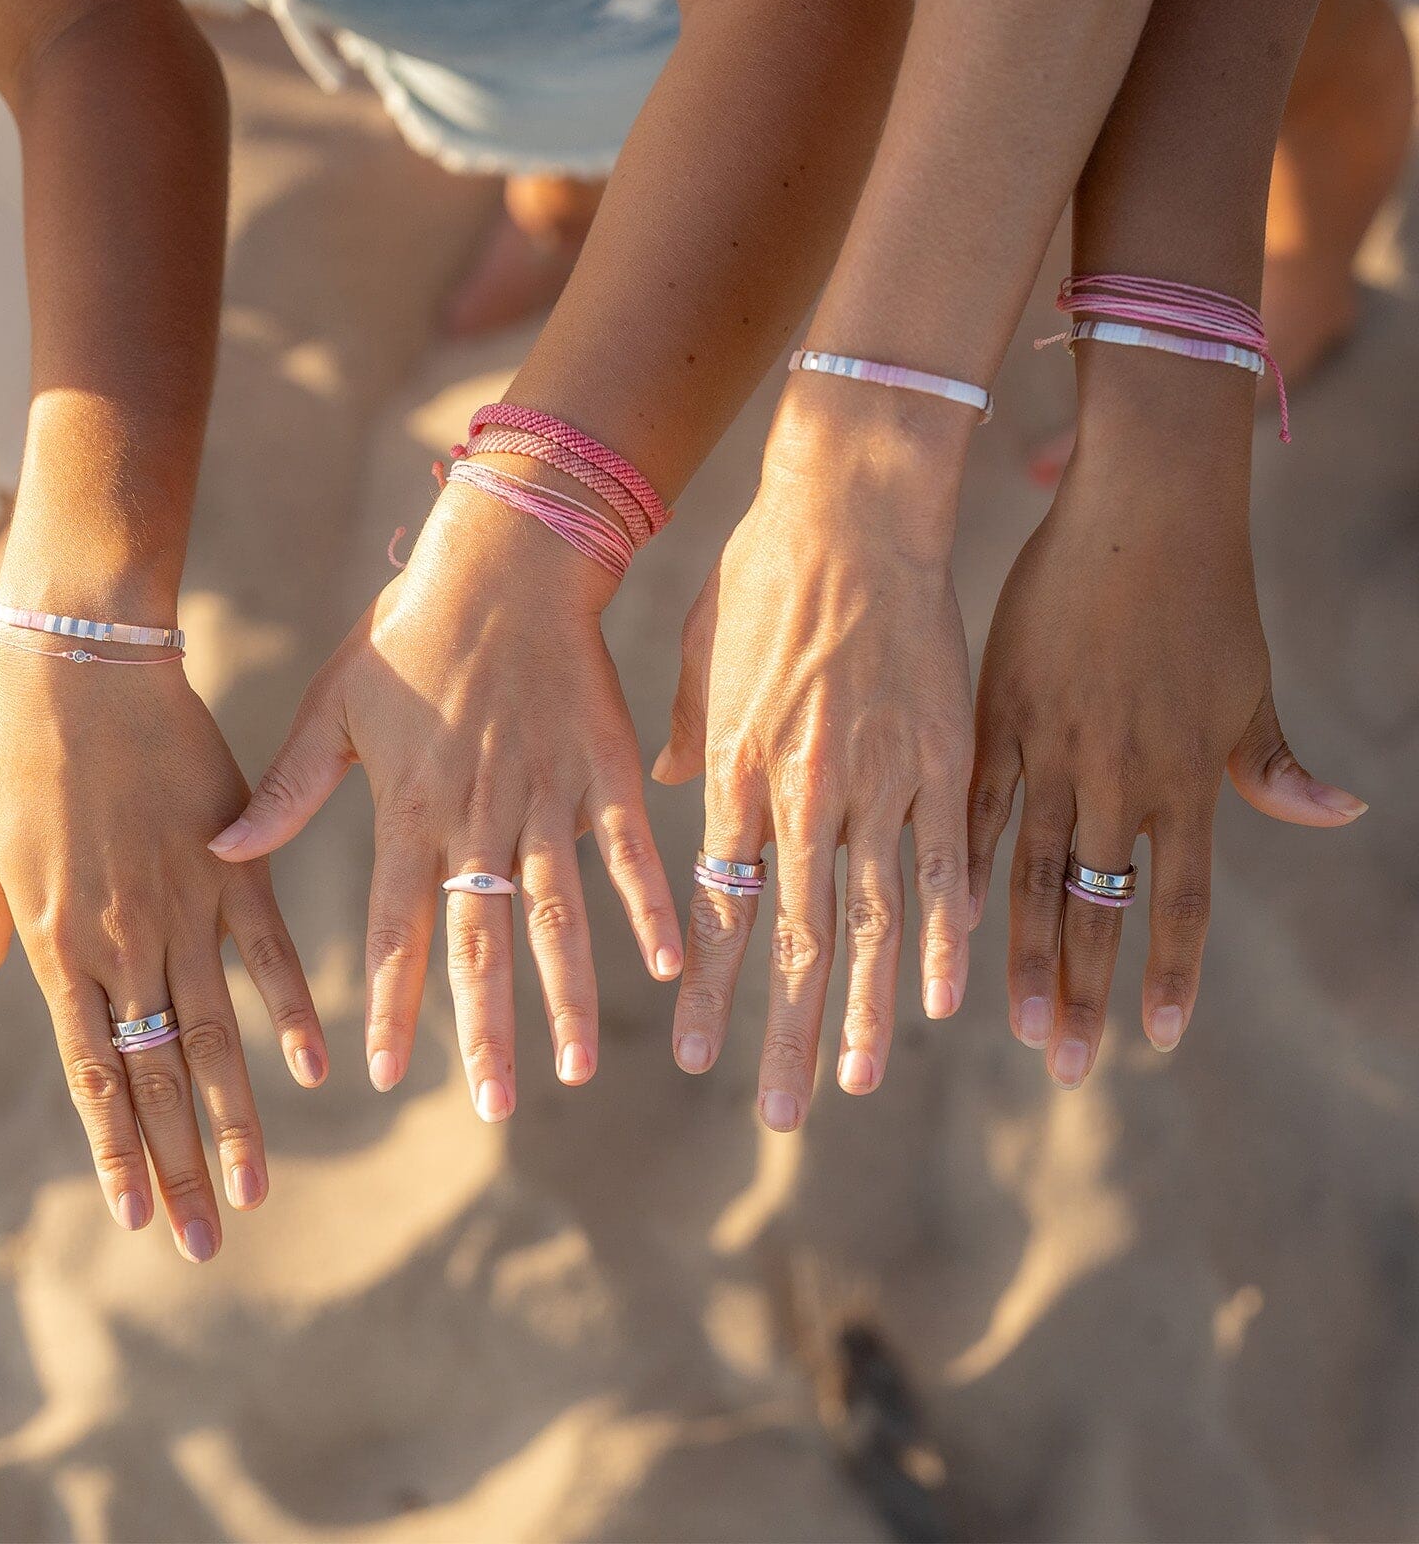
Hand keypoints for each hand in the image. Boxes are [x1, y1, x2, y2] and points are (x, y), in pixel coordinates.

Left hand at [0, 642, 328, 1260]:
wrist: (84, 669)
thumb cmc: (24, 758)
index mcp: (57, 948)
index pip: (92, 1075)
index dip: (117, 1152)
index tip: (141, 1219)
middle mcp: (123, 944)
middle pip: (155, 1078)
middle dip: (179, 1169)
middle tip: (206, 1244)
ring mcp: (185, 908)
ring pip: (212, 1036)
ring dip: (233, 1120)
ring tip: (255, 1191)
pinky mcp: (236, 866)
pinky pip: (270, 953)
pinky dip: (293, 1012)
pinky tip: (317, 1069)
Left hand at [208, 483, 682, 1121]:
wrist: (504, 561)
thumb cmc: (408, 631)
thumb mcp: (332, 706)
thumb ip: (287, 789)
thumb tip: (223, 851)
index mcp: (408, 811)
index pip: (394, 930)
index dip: (391, 1004)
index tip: (386, 1075)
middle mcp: (477, 819)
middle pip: (480, 944)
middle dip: (486, 1034)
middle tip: (495, 1107)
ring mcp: (546, 799)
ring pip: (557, 915)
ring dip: (567, 996)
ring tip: (577, 1068)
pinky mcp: (604, 771)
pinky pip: (629, 852)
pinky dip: (650, 906)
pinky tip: (672, 964)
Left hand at [655, 398, 975, 1129]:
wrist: (851, 507)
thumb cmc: (764, 573)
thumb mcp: (703, 655)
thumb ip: (686, 738)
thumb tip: (668, 794)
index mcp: (733, 771)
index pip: (715, 908)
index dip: (708, 989)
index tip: (695, 1056)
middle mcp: (800, 793)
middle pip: (790, 938)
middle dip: (783, 1033)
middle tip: (776, 1112)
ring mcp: (877, 780)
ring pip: (870, 921)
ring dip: (866, 1011)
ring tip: (858, 1083)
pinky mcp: (945, 758)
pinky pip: (946, 865)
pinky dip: (946, 936)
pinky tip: (950, 999)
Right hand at [967, 427, 1365, 1086]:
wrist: (1141, 507)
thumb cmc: (1205, 593)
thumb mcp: (1246, 683)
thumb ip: (1270, 762)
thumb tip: (1341, 815)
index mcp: (1185, 773)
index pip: (1182, 899)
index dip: (1169, 972)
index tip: (1154, 1039)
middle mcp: (1120, 773)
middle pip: (1102, 906)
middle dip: (1086, 991)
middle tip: (1067, 1066)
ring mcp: (1055, 745)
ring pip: (1037, 872)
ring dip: (1026, 954)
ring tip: (1015, 1023)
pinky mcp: (1000, 712)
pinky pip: (980, 802)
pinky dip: (966, 861)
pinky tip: (950, 917)